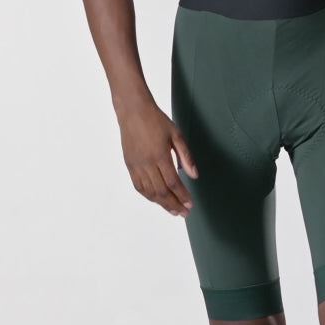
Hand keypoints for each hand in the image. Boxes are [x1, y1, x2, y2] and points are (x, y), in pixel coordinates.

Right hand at [118, 100, 198, 216]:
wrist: (133, 111)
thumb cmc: (156, 120)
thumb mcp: (176, 134)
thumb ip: (186, 156)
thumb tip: (194, 175)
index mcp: (160, 155)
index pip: (173, 182)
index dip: (182, 196)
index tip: (190, 204)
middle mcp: (146, 163)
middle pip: (161, 192)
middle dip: (174, 205)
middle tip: (184, 213)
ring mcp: (136, 165)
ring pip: (149, 192)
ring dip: (162, 204)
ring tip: (173, 211)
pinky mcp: (129, 165)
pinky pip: (138, 186)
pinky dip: (148, 196)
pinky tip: (156, 200)